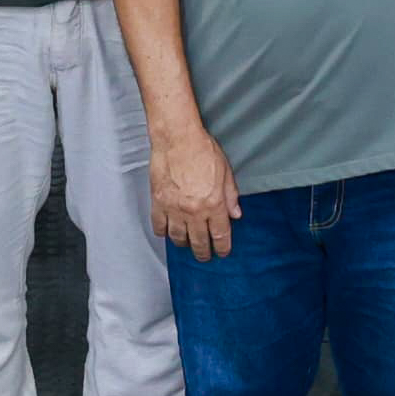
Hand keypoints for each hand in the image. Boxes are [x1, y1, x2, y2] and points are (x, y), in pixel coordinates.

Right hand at [148, 120, 239, 259]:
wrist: (177, 138)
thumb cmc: (202, 150)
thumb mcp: (225, 171)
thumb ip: (230, 195)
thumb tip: (236, 214)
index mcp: (214, 204)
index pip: (220, 235)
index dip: (222, 248)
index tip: (222, 252)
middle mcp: (194, 211)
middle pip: (199, 242)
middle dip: (203, 253)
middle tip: (204, 256)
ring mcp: (174, 208)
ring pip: (178, 238)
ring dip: (184, 244)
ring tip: (186, 244)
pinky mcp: (158, 202)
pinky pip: (159, 225)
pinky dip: (163, 232)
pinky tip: (167, 232)